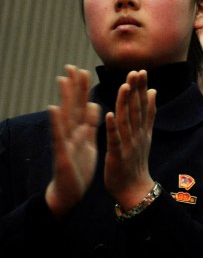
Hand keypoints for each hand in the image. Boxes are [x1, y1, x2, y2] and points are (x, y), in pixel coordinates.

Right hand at [45, 66, 101, 218]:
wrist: (70, 190)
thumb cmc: (78, 165)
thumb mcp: (88, 141)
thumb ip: (90, 124)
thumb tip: (94, 104)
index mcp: (81, 130)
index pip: (83, 105)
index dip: (83, 89)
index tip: (83, 69)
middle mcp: (71, 132)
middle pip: (73, 106)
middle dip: (74, 87)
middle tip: (72, 66)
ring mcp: (65, 141)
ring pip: (66, 116)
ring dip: (64, 98)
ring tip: (62, 79)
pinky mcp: (62, 153)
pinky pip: (59, 136)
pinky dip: (56, 122)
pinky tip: (53, 108)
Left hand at [103, 70, 156, 209]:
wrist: (136, 189)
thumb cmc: (136, 163)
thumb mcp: (145, 137)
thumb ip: (147, 115)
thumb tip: (153, 92)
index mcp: (143, 131)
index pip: (143, 106)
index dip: (143, 89)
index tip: (142, 71)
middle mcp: (138, 135)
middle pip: (137, 109)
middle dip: (137, 90)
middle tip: (137, 71)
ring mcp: (128, 144)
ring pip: (127, 120)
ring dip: (126, 103)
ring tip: (125, 86)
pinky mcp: (117, 155)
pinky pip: (115, 139)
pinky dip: (113, 127)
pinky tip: (110, 114)